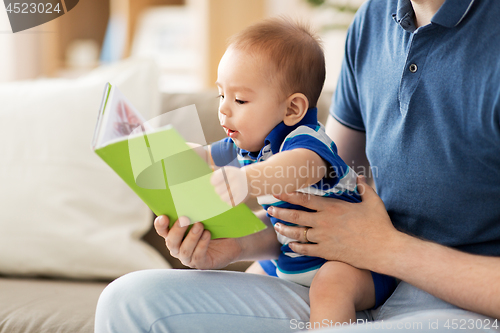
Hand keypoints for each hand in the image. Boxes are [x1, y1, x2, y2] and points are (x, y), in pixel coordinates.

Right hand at [154, 215, 241, 268]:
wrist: (233, 241)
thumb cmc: (216, 226)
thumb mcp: (205, 217)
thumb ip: (196, 211)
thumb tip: (194, 198)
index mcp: (175, 234)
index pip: (162, 230)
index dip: (160, 225)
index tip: (164, 217)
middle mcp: (178, 247)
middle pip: (171, 241)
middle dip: (177, 230)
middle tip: (185, 218)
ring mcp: (188, 257)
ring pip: (184, 250)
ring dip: (191, 237)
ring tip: (199, 225)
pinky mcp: (200, 264)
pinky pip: (198, 256)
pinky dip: (202, 244)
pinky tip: (207, 234)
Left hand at [210, 166, 248, 205]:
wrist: (249, 180)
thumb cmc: (232, 176)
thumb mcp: (225, 172)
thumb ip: (215, 177)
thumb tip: (207, 190)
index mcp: (228, 171)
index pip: (214, 181)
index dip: (214, 182)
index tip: (216, 181)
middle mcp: (235, 179)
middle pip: (217, 191)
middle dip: (219, 190)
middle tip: (225, 187)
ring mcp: (239, 189)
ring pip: (223, 198)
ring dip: (224, 196)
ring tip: (229, 191)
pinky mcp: (242, 198)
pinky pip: (230, 203)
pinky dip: (230, 200)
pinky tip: (234, 195)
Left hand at [269, 176, 402, 270]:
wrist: (384, 249)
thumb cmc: (379, 224)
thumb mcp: (372, 201)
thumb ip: (363, 187)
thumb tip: (359, 176)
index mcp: (332, 207)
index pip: (305, 199)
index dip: (288, 194)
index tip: (277, 191)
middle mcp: (324, 222)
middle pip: (296, 216)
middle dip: (280, 212)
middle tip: (269, 209)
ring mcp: (324, 238)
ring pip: (298, 233)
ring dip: (285, 230)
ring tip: (276, 227)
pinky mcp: (327, 252)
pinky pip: (306, 249)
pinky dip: (296, 247)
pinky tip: (290, 245)